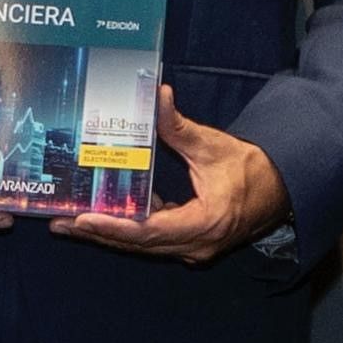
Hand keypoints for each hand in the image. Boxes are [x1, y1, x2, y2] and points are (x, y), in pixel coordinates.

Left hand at [61, 81, 287, 263]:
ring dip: (110, 235)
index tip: (82, 220)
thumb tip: (158, 94)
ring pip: (143, 246)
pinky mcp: (192, 243)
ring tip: (73, 224)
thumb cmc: (251, 169)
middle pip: (137, 245)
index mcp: (202, 223)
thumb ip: (179, 126)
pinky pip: (155, 241)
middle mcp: (195, 245)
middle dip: (98, 234)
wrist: (282, 190)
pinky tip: (106, 217)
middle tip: (60, 224)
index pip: (146, 232)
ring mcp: (194, 249)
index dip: (111, 227)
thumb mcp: (212, 145)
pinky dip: (130, 231)